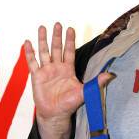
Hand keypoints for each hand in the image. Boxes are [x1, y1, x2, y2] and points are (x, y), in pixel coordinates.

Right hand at [24, 23, 113, 138]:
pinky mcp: (36, 76)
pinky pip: (32, 62)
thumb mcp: (85, 92)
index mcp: (68, 70)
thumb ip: (96, 83)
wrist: (56, 114)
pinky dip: (29, 52)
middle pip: (56, 48)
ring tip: (42, 27)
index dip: (70, 41)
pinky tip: (27, 42)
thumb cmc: (70, 104)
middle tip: (58, 24)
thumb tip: (111, 75)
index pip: (69, 52)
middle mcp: (57, 68)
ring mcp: (46, 71)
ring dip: (43, 40)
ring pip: (44, 52)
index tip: (71, 29)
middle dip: (57, 36)